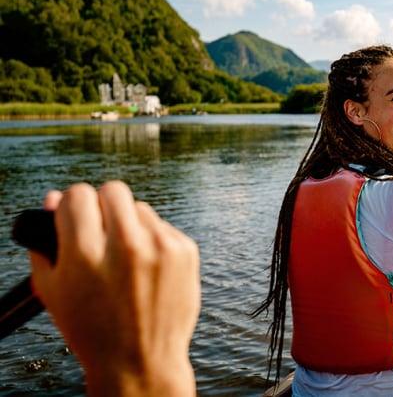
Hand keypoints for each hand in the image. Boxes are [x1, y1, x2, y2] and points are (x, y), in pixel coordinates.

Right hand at [29, 181, 199, 395]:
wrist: (140, 360)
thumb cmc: (92, 327)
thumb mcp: (55, 290)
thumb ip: (47, 241)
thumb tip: (55, 198)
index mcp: (86, 254)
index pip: (79, 194)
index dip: (74, 205)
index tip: (76, 217)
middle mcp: (126, 245)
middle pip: (113, 190)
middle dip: (103, 204)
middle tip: (101, 228)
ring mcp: (161, 247)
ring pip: (140, 209)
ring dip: (130, 225)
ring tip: (124, 260)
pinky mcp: (186, 251)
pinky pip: (163, 227)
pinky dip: (153, 241)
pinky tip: (147, 269)